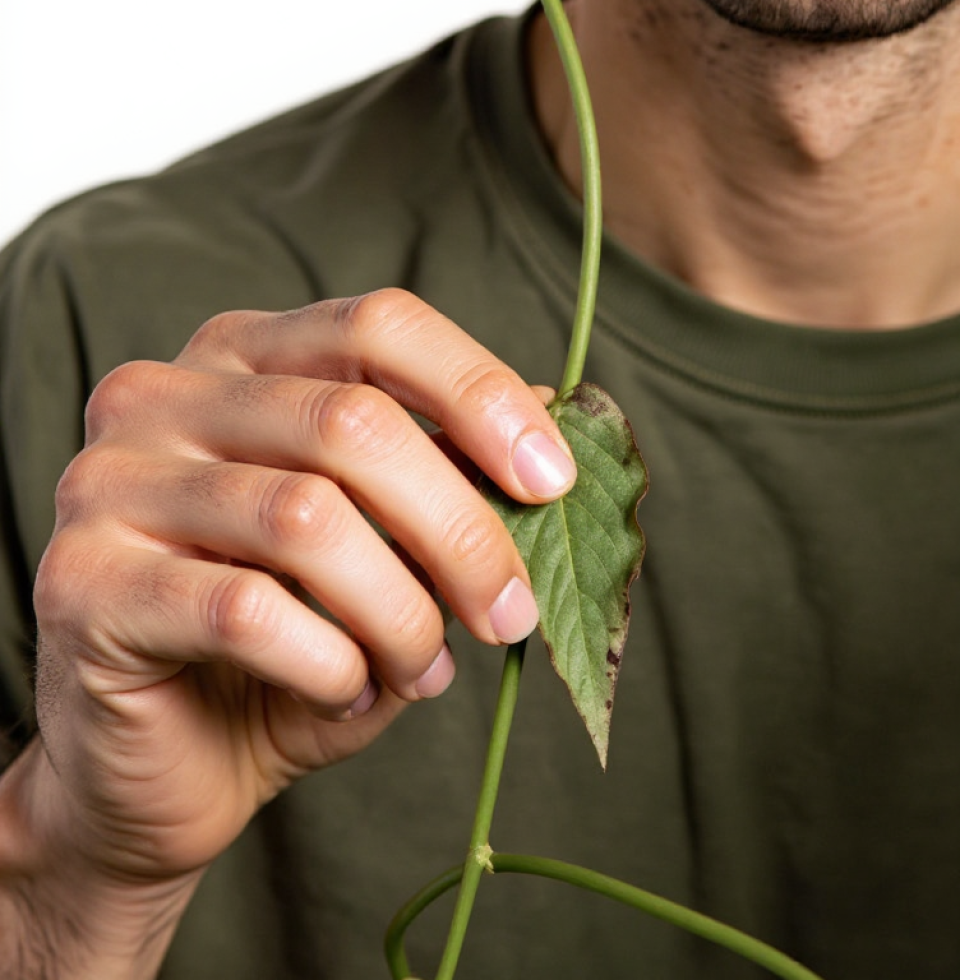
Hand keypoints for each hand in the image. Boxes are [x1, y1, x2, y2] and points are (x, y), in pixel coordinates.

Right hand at [29, 288, 576, 884]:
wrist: (166, 765)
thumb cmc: (287, 651)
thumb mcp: (382, 556)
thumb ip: (443, 491)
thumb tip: (546, 443)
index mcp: (242, 362)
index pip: (378, 326)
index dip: (482, 395)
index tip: (552, 482)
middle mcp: (164, 398)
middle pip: (353, 424)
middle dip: (461, 531)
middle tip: (510, 613)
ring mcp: (113, 484)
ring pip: (307, 518)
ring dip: (402, 612)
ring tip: (425, 667)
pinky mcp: (83, 583)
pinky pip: (246, 610)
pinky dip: (330, 663)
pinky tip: (347, 690)